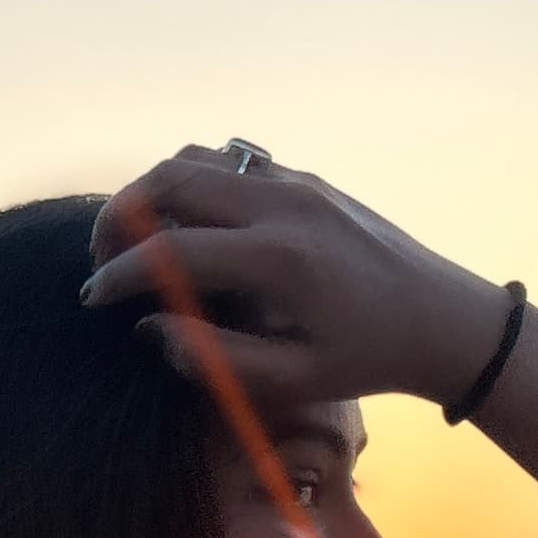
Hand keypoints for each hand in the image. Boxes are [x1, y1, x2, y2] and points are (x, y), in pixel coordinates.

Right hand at [79, 144, 515, 407]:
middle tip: (107, 260)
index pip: (171, 250)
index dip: (119, 274)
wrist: (443, 319)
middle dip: (121, 216)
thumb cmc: (369, 359)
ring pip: (196, 157)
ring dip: (155, 191)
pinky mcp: (306, 179)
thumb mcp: (292, 380)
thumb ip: (214, 357)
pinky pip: (231, 160)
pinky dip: (195, 183)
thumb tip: (151, 326)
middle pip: (171, 178)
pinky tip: (194, 226)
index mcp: (279, 258)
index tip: (93, 299)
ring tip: (142, 239)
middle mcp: (283, 204)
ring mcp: (296, 182)